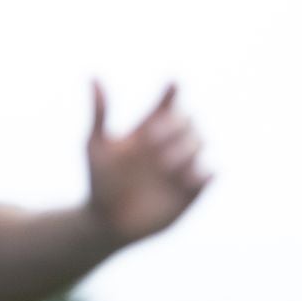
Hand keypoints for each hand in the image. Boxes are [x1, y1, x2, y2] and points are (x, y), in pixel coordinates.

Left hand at [86, 82, 209, 247]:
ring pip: (200, 144)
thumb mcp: (95, 147)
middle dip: (175, 126)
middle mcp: (168, 145)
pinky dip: (203, 172)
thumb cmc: (99, 183)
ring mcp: (181, 168)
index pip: (167, 105)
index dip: (171, 93)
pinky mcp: (191, 192)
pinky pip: (208, 176)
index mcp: (148, 131)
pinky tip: (188, 177)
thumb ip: (99, 113)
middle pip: (187, 121)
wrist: (109, 222)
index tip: (172, 85)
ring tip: (165, 165)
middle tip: (152, 140)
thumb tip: (94, 78)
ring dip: (186, 148)